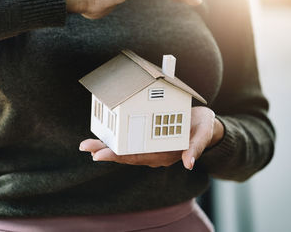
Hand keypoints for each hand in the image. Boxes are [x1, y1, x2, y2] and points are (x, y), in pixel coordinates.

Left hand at [79, 106, 224, 169]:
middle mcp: (154, 153)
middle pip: (126, 154)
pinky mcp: (149, 137)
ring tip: (88, 143)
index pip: (137, 157)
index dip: (118, 156)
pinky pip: (130, 139)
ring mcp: (151, 146)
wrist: (205, 126)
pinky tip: (105, 133)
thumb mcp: (203, 134)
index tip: (100, 155)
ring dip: (107, 145)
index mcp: (165, 154)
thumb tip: (189, 164)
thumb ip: (196, 148)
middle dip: (105, 151)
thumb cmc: (203, 128)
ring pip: (125, 148)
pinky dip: (116, 137)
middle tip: (85, 146)